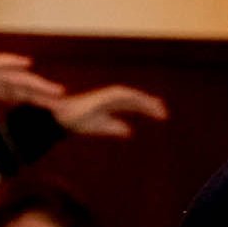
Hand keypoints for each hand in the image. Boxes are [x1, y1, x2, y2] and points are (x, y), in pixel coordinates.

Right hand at [0, 51, 62, 128]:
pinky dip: (13, 62)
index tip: (55, 113)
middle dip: (45, 96)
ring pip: (18, 77)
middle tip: (66, 103)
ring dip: (38, 83)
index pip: (21, 97)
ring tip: (57, 90)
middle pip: (26, 87)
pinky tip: (29, 63)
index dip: (37, 104)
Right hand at [42, 83, 170, 137]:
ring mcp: (107, 95)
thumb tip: (130, 131)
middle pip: (134, 100)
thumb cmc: (79, 122)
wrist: (62, 118)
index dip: (147, 108)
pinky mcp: (103, 96)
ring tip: (159, 110)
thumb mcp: (102, 127)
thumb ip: (115, 128)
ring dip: (145, 102)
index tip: (161, 115)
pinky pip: (122, 96)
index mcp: (111, 104)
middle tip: (165, 113)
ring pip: (131, 96)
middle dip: (150, 105)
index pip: (133, 104)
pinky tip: (144, 104)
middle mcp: (110, 98)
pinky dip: (134, 99)